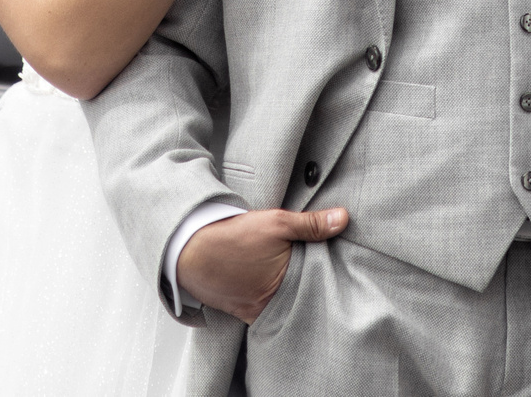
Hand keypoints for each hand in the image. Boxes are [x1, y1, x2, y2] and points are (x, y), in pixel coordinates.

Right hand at [179, 206, 347, 322]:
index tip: (336, 271)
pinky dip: (267, 298)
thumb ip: (310, 224)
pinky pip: (260, 309)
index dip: (325, 278)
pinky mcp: (237, 310)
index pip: (315, 287)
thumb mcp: (275, 223)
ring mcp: (250, 311)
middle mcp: (267, 307)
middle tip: (321, 275)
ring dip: (287, 292)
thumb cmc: (231, 237)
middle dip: (308, 287)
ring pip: (279, 304)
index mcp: (282, 288)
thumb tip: (343, 219)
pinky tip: (270, 284)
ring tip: (295, 278)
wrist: (187, 250)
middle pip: (297, 298)